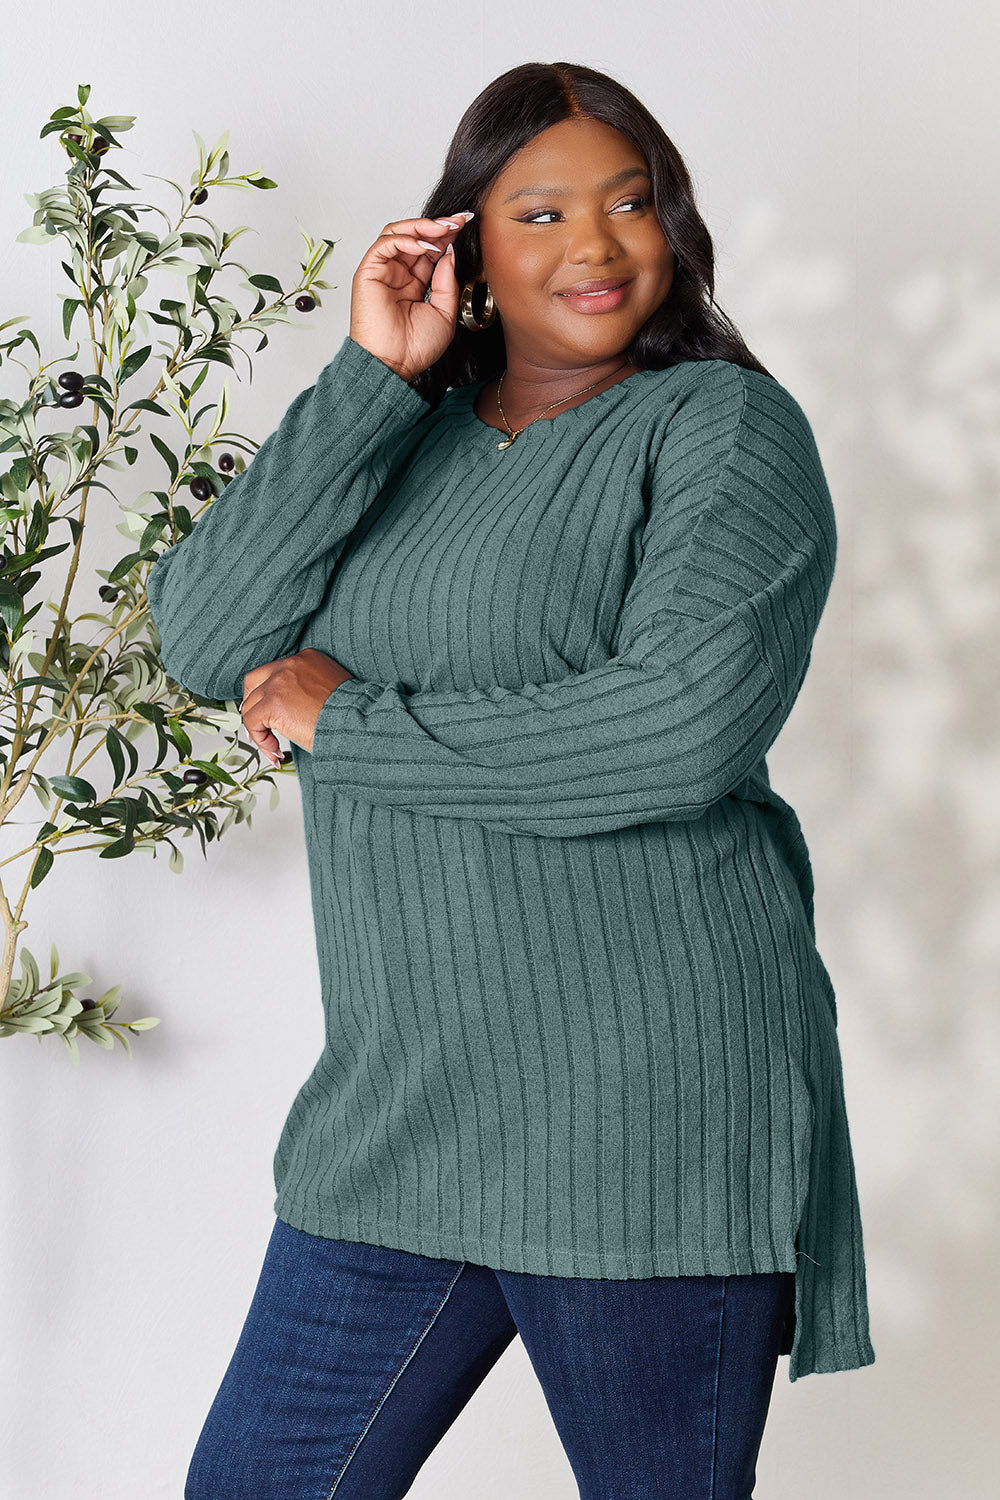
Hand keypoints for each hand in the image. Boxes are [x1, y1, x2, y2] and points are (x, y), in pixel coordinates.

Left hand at [240, 648, 352, 765]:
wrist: (358, 722)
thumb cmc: (352, 713)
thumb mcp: (330, 690)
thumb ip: (308, 690)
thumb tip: (292, 709)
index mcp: (306, 659)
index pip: (275, 672)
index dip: (270, 695)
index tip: (274, 715)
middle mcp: (290, 666)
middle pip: (253, 682)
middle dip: (253, 705)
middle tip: (260, 725)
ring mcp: (279, 683)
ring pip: (250, 706)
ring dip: (259, 729)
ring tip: (274, 747)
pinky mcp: (273, 703)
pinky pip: (252, 722)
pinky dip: (261, 740)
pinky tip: (276, 750)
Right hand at [349, 209, 475, 382]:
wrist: (395, 365)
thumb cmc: (416, 348)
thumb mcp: (445, 312)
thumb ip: (447, 281)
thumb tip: (449, 252)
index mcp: (414, 284)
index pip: (429, 250)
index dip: (447, 235)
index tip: (466, 224)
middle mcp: (397, 274)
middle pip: (415, 236)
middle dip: (439, 225)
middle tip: (459, 220)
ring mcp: (382, 271)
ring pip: (398, 233)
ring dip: (423, 227)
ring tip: (444, 228)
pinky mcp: (369, 272)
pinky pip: (386, 244)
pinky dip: (407, 240)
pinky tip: (426, 247)